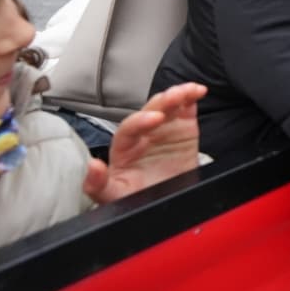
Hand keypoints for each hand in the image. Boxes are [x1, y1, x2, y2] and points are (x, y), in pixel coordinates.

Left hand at [83, 83, 206, 204]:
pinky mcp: (182, 125)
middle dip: (162, 102)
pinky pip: (185, 106)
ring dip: (177, 94)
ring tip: (188, 91)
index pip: (129, 128)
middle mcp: (143, 132)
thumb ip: (98, 184)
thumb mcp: (115, 195)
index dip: (141, 120)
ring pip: (167, 104)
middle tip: (174, 98)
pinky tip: (197, 91)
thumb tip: (92, 166)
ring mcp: (164, 126)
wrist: (167, 199)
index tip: (156, 118)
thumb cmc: (139, 195)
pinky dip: (191, 95)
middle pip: (150, 109)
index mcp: (124, 147)